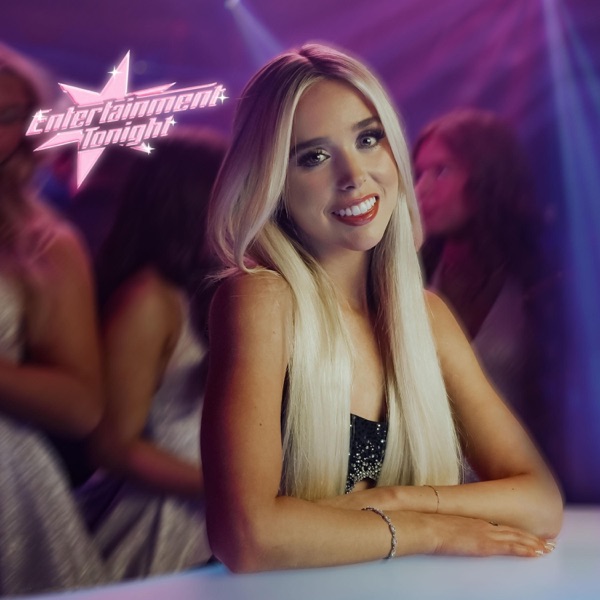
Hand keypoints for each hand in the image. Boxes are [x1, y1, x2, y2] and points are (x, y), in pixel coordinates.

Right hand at [431, 514, 555, 557]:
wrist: (424, 525)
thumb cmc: (425, 525)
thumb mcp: (439, 528)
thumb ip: (449, 531)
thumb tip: (447, 535)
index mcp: (472, 521)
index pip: (500, 527)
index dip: (516, 531)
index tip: (529, 535)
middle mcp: (482, 525)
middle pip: (512, 531)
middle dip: (531, 538)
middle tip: (548, 542)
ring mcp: (485, 533)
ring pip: (516, 538)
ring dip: (533, 543)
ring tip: (547, 548)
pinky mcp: (485, 543)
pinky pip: (511, 546)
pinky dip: (526, 548)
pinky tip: (537, 552)